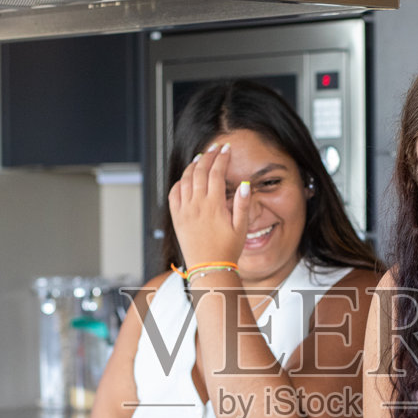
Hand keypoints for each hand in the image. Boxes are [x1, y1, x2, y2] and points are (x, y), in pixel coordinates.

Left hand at [168, 141, 249, 268]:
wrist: (209, 268)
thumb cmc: (226, 251)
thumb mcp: (241, 228)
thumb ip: (242, 204)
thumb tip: (244, 184)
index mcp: (214, 206)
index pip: (216, 173)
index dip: (221, 158)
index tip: (226, 149)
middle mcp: (197, 205)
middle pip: (200, 171)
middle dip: (208, 156)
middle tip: (214, 149)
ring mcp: (184, 211)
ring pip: (185, 179)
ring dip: (193, 166)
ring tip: (200, 158)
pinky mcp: (177, 218)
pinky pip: (173, 194)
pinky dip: (179, 182)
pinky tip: (185, 179)